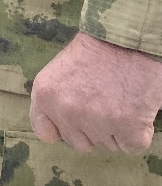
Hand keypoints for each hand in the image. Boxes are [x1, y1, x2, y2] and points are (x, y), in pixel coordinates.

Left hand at [30, 32, 161, 152]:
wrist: (130, 39)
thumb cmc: (99, 49)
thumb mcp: (62, 70)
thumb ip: (58, 98)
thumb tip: (62, 126)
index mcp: (45, 94)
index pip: (45, 132)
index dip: (64, 130)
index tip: (77, 123)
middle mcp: (65, 110)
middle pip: (80, 143)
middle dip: (94, 130)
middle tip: (107, 105)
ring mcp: (95, 121)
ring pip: (107, 145)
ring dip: (117, 130)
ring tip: (122, 101)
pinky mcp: (126, 127)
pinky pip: (132, 146)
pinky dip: (139, 132)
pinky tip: (137, 109)